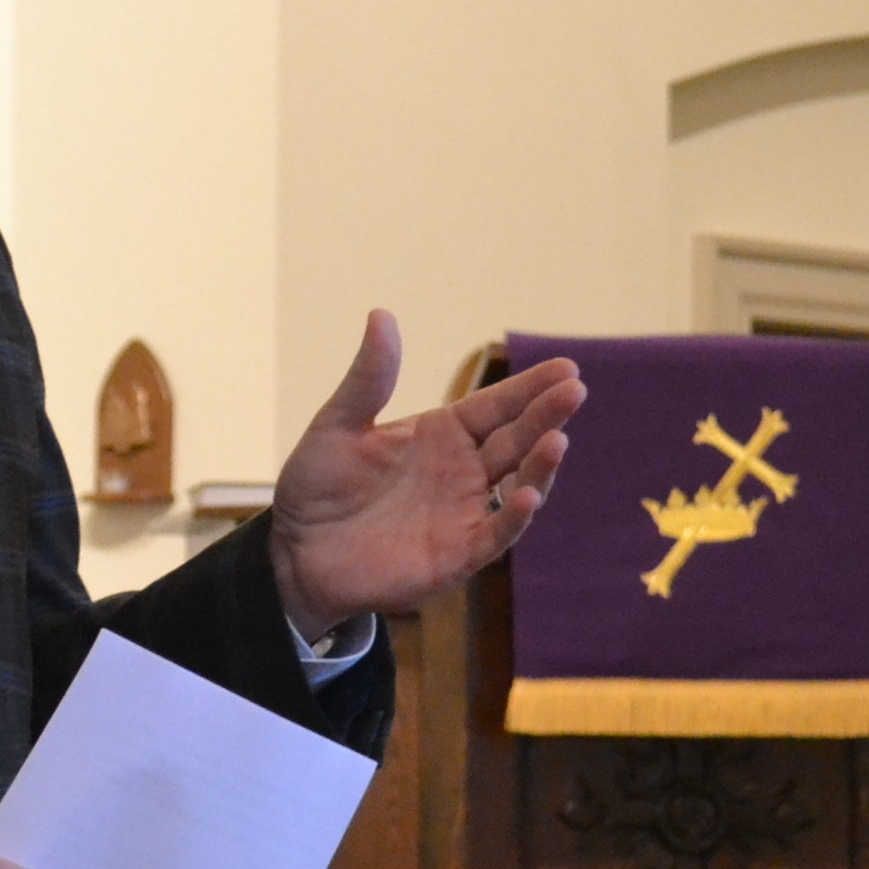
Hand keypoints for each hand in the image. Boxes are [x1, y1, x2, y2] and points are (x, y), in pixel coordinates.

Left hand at [269, 309, 584, 632]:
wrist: (294, 551)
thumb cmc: (317, 485)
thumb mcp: (338, 423)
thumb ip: (368, 378)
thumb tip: (381, 314)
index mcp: (441, 434)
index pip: (496, 406)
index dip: (530, 388)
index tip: (566, 367)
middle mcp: (463, 471)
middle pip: (516, 439)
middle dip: (547, 415)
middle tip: (574, 390)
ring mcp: (464, 513)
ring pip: (519, 485)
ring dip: (541, 464)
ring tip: (557, 439)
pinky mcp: (457, 555)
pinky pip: (497, 534)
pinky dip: (515, 516)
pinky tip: (526, 493)